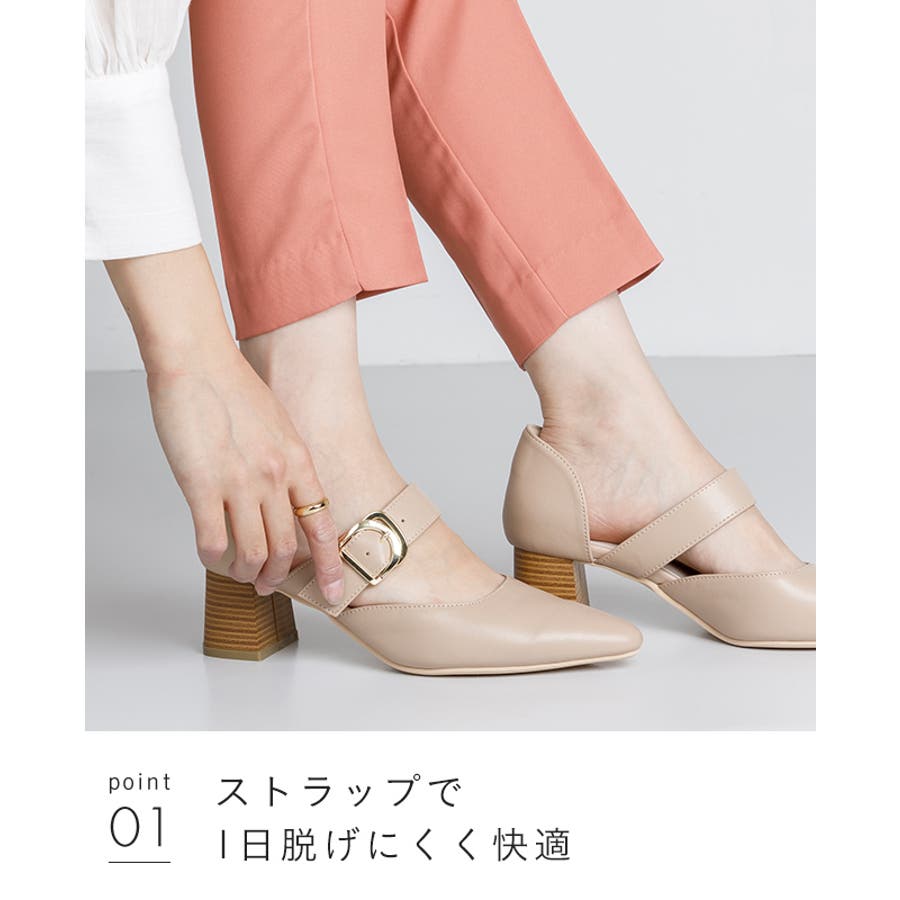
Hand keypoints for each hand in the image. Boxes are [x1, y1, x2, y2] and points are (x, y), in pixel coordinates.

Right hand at [147, 351, 343, 600]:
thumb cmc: (235, 389)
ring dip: (248, 574)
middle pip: (286, 548)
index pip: (322, 526)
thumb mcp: (279, 426)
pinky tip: (209, 557)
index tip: (334, 594)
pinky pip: (213, 541)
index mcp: (298, 463)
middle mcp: (275, 477)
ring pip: (253, 553)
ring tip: (240, 575)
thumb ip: (285, 463)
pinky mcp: (203, 485)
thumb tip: (284, 495)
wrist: (199, 361)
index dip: (329, 566)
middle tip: (268, 585)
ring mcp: (241, 483)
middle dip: (279, 577)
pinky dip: (213, 559)